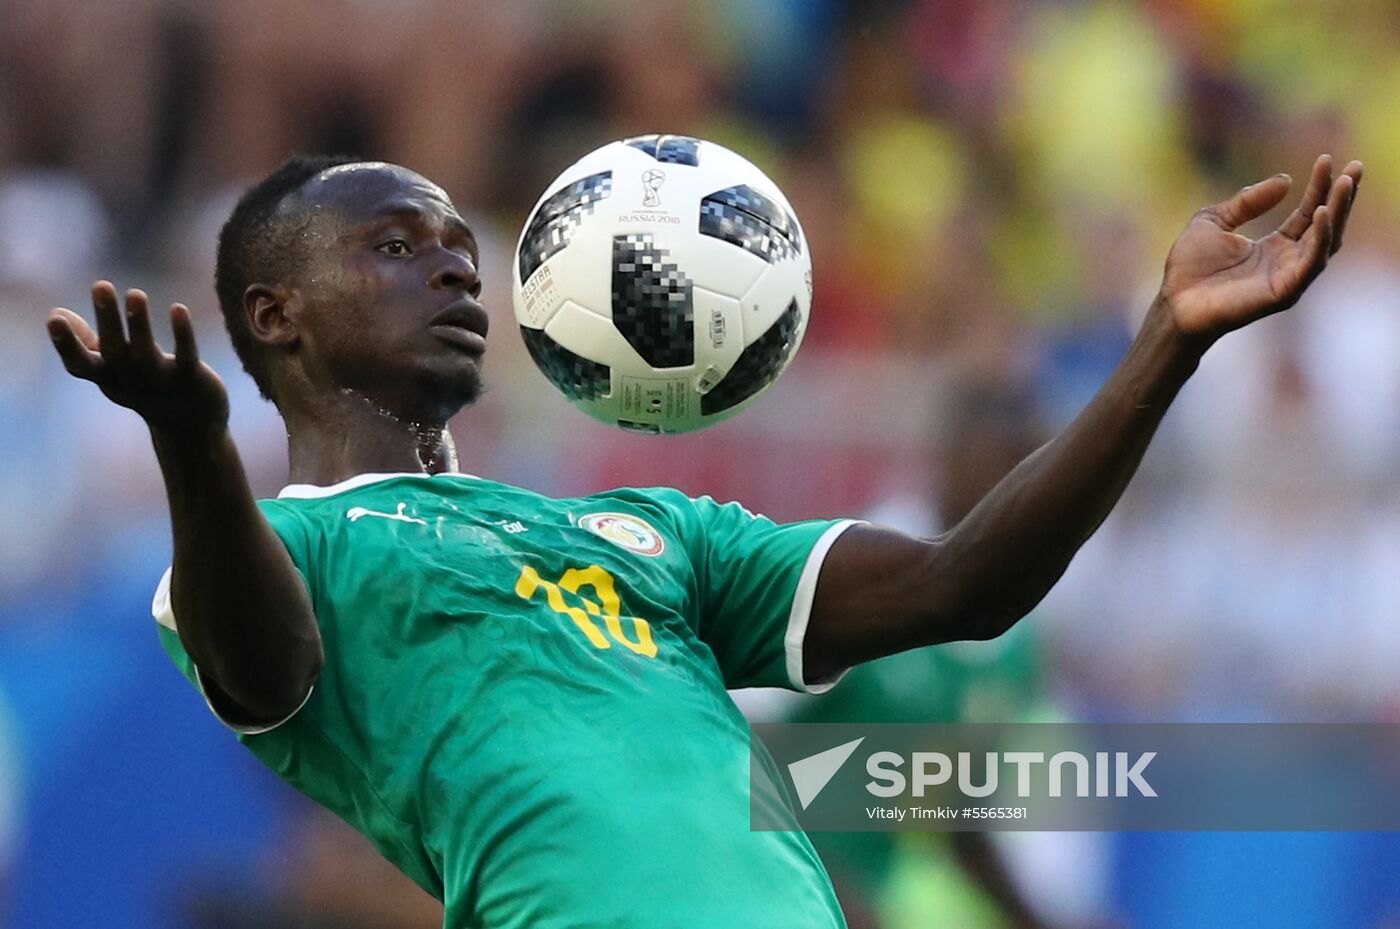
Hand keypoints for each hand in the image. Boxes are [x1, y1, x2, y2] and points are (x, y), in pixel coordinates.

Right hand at [47, 281, 229, 439]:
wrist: (192, 426)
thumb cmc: (145, 389)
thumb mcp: (112, 369)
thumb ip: (87, 343)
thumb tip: (56, 313)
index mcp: (107, 377)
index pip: (80, 364)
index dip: (66, 344)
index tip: (53, 319)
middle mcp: (130, 381)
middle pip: (114, 351)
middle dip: (107, 319)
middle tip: (101, 285)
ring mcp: (161, 382)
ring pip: (147, 354)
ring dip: (140, 324)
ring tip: (135, 293)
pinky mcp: (191, 379)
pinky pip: (187, 356)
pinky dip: (183, 334)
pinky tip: (178, 308)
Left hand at [1157, 154, 1361, 345]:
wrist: (1174, 301)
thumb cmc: (1189, 267)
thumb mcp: (1214, 220)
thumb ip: (1248, 201)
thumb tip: (1287, 180)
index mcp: (1274, 246)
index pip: (1307, 212)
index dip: (1319, 187)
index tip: (1326, 159)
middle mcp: (1287, 261)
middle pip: (1326, 225)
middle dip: (1343, 196)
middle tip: (1356, 166)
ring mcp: (1288, 277)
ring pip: (1326, 242)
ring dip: (1338, 211)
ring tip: (1344, 183)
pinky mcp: (1284, 292)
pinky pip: (1310, 263)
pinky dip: (1320, 238)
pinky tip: (1321, 212)